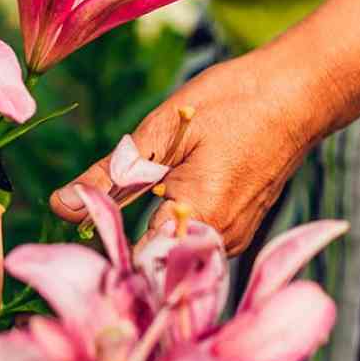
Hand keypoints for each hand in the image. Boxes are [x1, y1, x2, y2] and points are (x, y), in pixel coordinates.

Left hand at [48, 51, 334, 254]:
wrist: (299, 93)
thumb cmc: (232, 104)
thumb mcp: (159, 134)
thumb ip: (109, 176)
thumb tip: (61, 206)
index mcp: (198, 220)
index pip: (137, 267)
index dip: (104, 257)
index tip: (78, 243)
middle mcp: (220, 242)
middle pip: (154, 265)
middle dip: (120, 247)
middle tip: (94, 224)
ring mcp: (234, 239)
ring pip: (173, 253)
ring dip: (144, 234)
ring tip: (131, 201)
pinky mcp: (238, 229)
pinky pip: (193, 240)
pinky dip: (169, 224)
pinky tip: (163, 195)